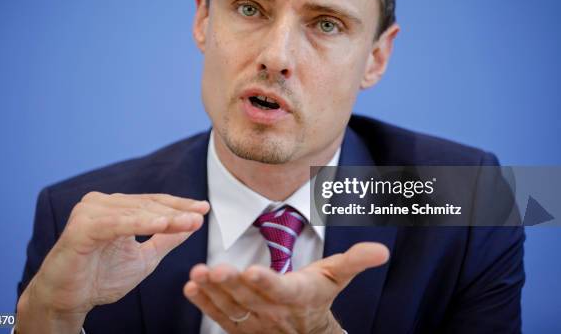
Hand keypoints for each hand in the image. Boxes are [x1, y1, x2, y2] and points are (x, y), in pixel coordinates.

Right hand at [16, 192, 208, 332]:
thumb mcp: (144, 258)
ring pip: (135, 212)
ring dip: (164, 217)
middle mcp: (102, 204)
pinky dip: (138, 223)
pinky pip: (115, 224)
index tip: (204, 209)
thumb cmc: (101, 278)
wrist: (68, 301)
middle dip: (176, 211)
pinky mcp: (81, 228)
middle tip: (200, 215)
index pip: (153, 203)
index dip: (179, 205)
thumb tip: (192, 223)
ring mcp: (89, 212)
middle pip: (147, 204)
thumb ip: (166, 239)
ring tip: (188, 221)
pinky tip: (161, 224)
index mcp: (116, 208)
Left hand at [184, 242, 388, 333]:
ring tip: (196, 274)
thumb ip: (356, 260)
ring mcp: (254, 322)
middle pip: (249, 298)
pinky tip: (191, 288)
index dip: (266, 282)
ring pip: (231, 306)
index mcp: (298, 296)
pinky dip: (204, 303)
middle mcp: (274, 312)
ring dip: (211, 291)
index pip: (281, 290)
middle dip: (229, 283)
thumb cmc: (319, 295)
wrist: (307, 331)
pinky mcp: (240, 325)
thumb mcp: (338, 276)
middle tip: (212, 268)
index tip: (250, 271)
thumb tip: (382, 249)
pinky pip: (220, 315)